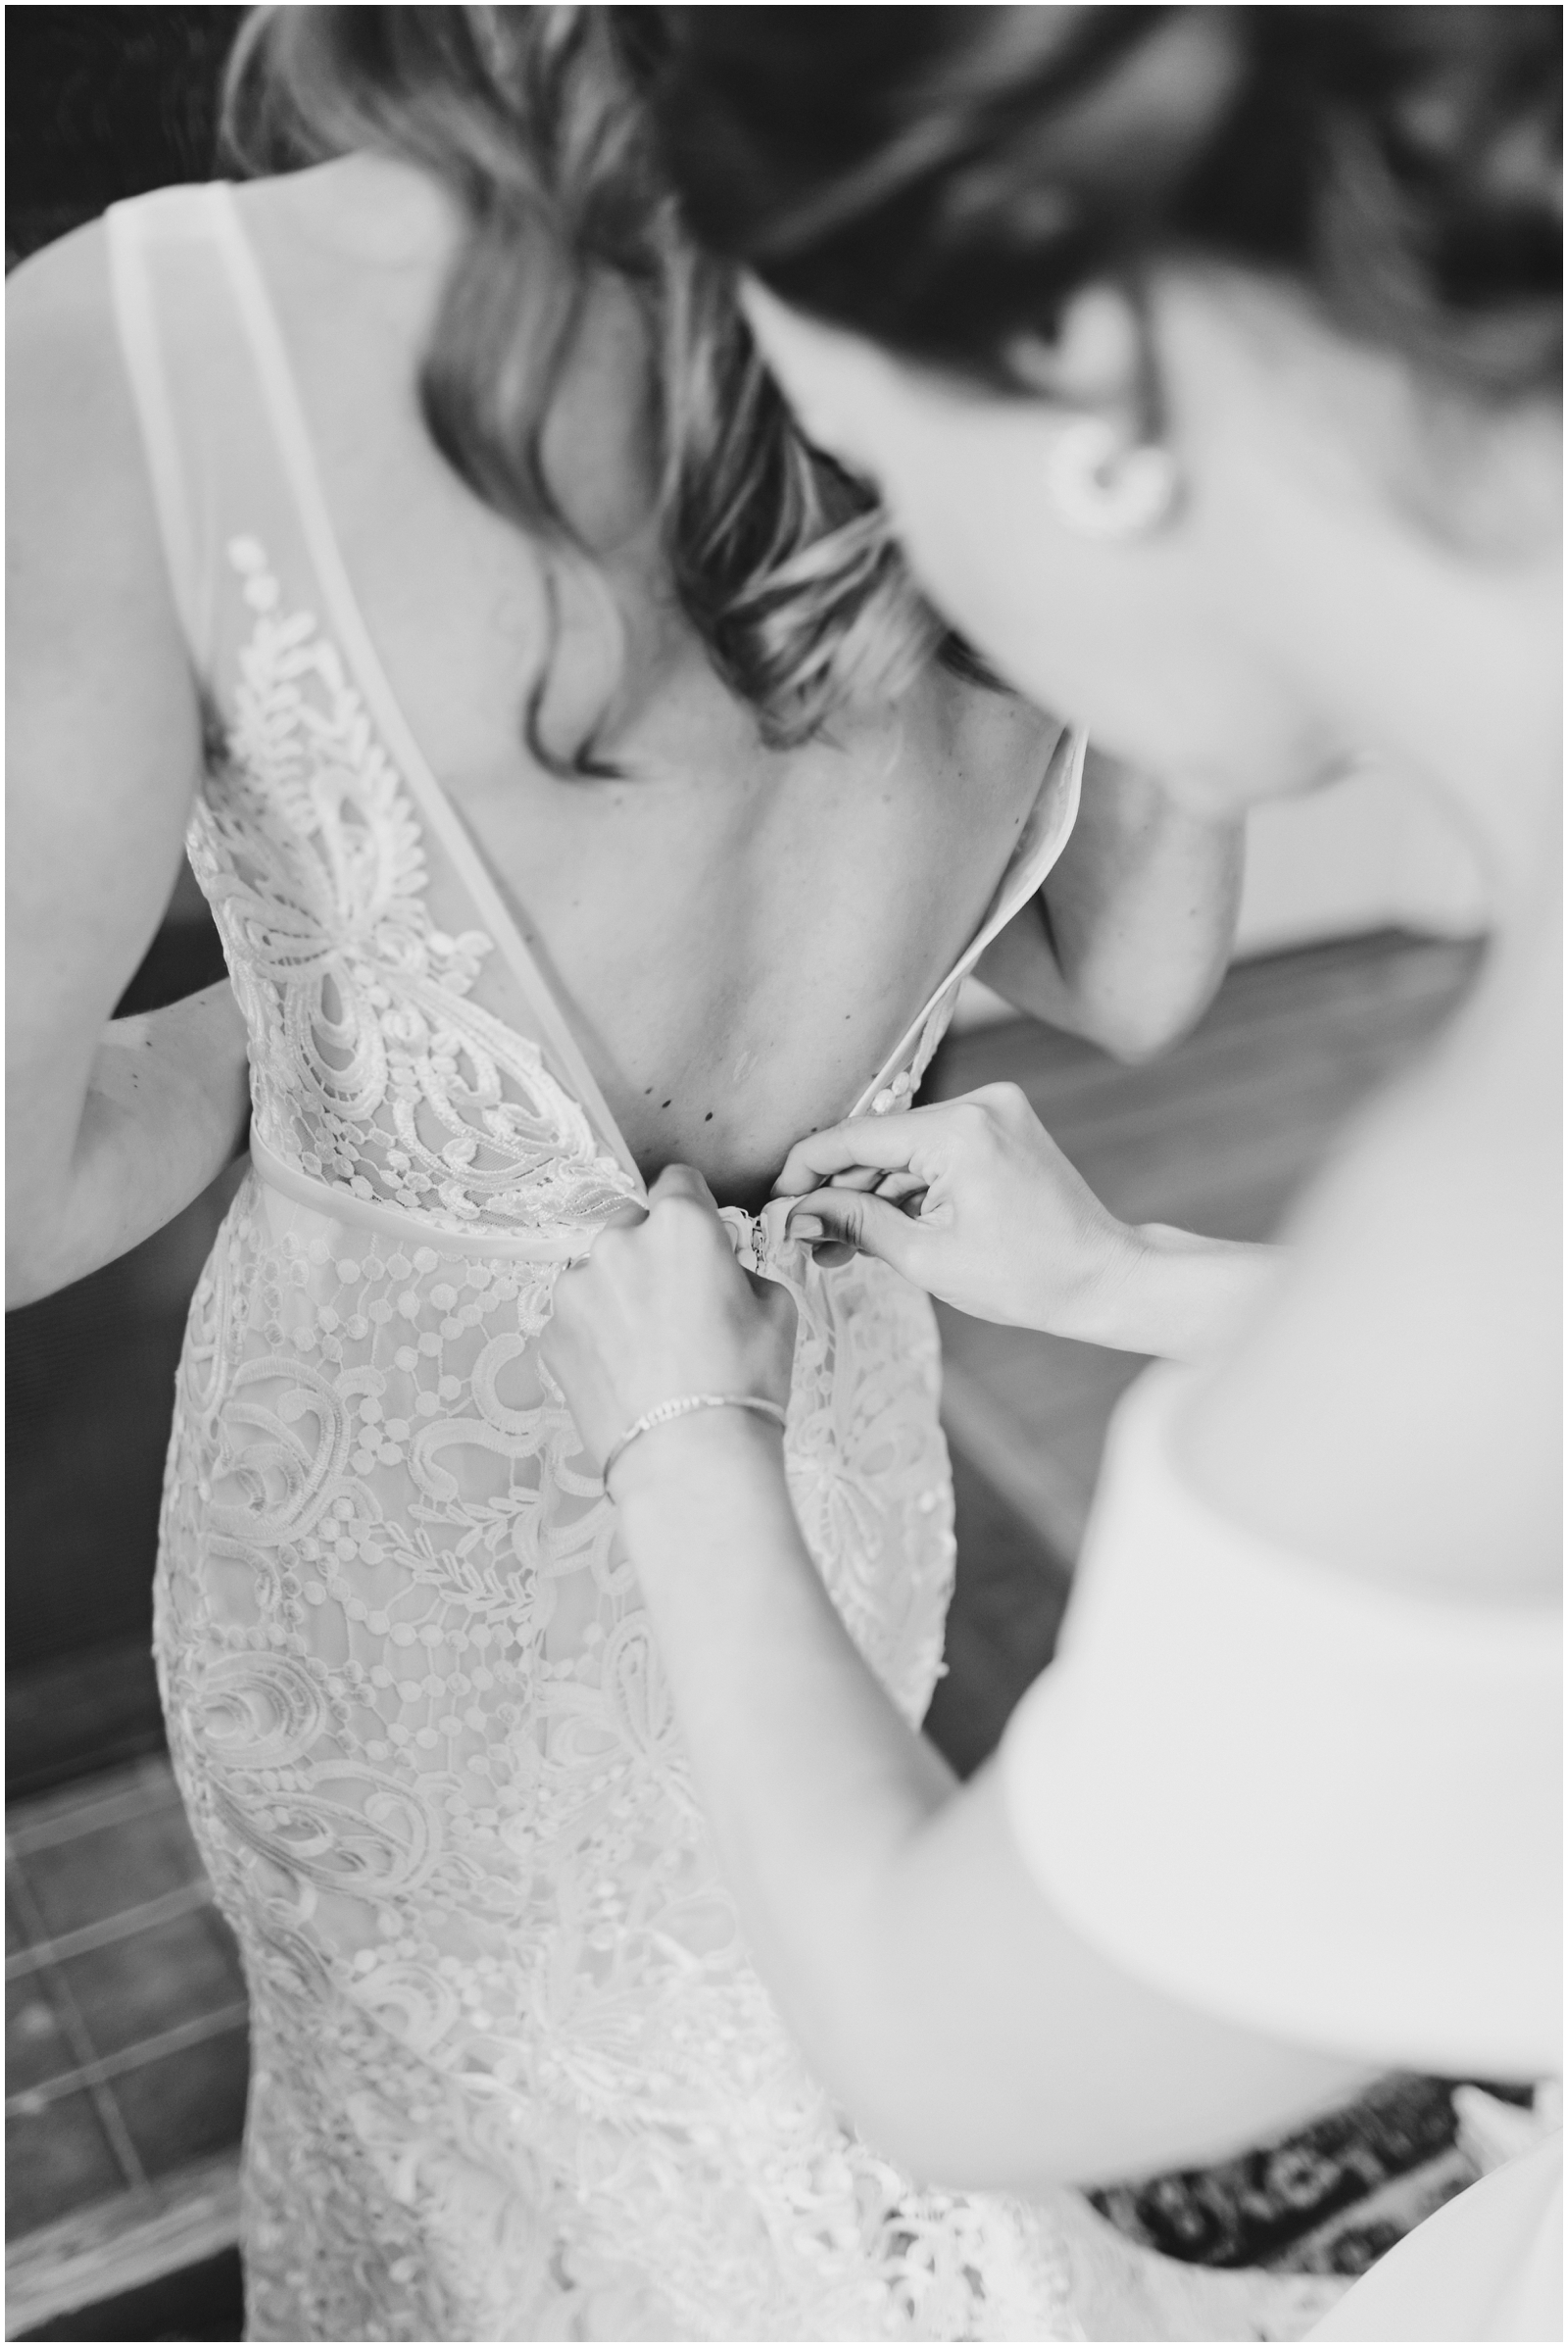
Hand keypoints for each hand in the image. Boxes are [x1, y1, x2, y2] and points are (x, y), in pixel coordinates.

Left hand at [543, 1164, 797, 1483]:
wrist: (690, 1460)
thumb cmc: (744, 1384)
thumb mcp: (775, 1309)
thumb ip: (739, 1269)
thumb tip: (721, 1271)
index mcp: (679, 1225)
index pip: (678, 1182)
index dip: (694, 1208)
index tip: (699, 1236)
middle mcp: (617, 1243)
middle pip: (633, 1227)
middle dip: (654, 1254)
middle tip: (680, 1306)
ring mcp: (575, 1288)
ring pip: (599, 1273)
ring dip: (619, 1293)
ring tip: (650, 1349)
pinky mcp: (549, 1333)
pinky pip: (577, 1317)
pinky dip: (596, 1334)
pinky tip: (625, 1372)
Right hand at [772, 1085, 1137, 1338]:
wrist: (1105, 1279)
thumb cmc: (1028, 1278)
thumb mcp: (929, 1259)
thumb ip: (856, 1224)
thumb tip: (795, 1215)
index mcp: (959, 1131)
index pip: (854, 1138)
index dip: (805, 1171)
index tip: (774, 1203)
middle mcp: (977, 1104)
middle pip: (878, 1142)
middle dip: (838, 1191)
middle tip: (805, 1240)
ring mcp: (993, 1110)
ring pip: (904, 1148)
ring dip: (871, 1193)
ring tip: (838, 1245)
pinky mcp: (1001, 1124)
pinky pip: (934, 1151)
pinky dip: (908, 1187)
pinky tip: (881, 1226)